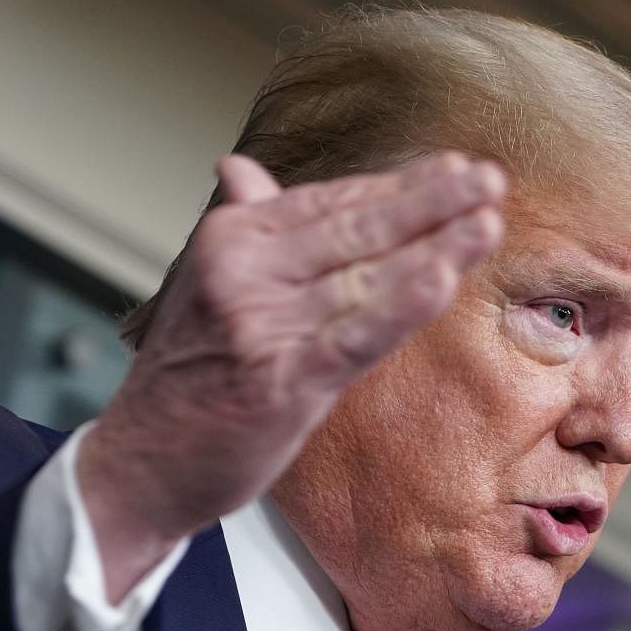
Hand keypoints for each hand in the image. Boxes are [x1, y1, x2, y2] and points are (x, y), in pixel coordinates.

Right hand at [76, 153, 506, 601]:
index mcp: (230, 238)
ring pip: (366, 275)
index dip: (399, 185)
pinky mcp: (282, 380)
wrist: (140, 463)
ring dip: (434, 245)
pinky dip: (401, 305)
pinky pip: (354, 335)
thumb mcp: (205, 286)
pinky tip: (443, 277)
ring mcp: (261, 324)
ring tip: (487, 220)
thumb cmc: (187, 373)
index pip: (331, 200)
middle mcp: (243, 270)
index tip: (457, 170)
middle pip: (356, 228)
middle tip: (491, 178)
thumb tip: (240, 167)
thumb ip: (245, 227)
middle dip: (430, 202)